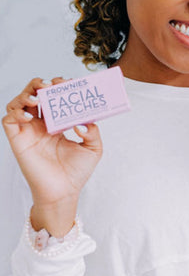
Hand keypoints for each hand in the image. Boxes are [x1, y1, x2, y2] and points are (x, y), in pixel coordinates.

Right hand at [2, 77, 101, 234]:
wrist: (64, 193)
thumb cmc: (77, 172)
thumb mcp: (93, 147)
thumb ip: (93, 130)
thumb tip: (84, 120)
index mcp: (58, 123)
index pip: (54, 98)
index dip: (59, 87)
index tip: (69, 83)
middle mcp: (41, 125)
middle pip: (34, 95)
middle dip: (40, 85)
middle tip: (51, 84)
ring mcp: (29, 132)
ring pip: (18, 104)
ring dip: (26, 95)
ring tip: (38, 98)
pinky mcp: (18, 141)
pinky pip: (8, 120)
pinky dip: (15, 112)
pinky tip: (29, 115)